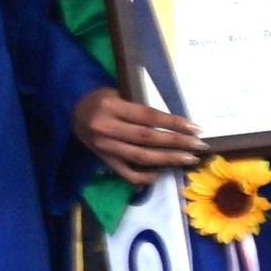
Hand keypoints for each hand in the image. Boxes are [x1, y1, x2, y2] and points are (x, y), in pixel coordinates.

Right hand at [72, 85, 201, 178]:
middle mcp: (107, 128)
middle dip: (177, 143)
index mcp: (111, 107)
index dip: (173, 123)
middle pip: (148, 138)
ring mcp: (104, 147)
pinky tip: (159, 174)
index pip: (148, 117)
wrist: (71, 108)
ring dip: (168, 159)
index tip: (195, 128)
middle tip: (199, 146)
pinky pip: (125, 172)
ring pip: (141, 157)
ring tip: (188, 159)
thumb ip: (138, 109)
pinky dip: (143, 176)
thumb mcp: (117, 94)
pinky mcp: (102, 159)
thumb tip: (172, 124)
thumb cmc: (99, 97)